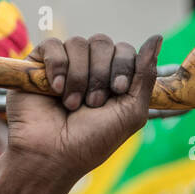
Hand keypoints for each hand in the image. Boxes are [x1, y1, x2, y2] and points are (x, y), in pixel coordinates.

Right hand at [3, 34, 160, 193]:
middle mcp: (89, 69)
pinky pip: (53, 45)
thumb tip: (157, 38)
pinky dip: (57, 67)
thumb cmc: (92, 141)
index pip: (124, 49)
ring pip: (78, 43)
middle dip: (101, 74)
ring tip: (72, 105)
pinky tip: (56, 90)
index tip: (118, 90)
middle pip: (102, 42)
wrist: (52, 155)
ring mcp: (64, 66)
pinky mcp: (37, 65)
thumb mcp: (131, 112)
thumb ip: (146, 75)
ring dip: (79, 77)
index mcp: (112, 79)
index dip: (123, 65)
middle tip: (93, 103)